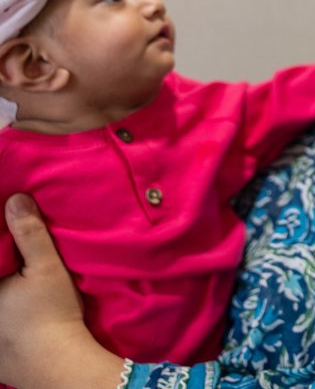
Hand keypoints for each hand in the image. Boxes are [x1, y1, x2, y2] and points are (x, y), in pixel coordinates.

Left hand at [0, 194, 123, 388]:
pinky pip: (0, 321)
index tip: (7, 228)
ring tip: (19, 282)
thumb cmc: (49, 314)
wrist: (58, 366)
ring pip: (0, 295)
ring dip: (7, 283)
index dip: (1, 242)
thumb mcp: (46, 268)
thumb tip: (16, 199)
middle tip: (15, 253)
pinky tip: (18, 306)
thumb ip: (30, 234)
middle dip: (4, 263)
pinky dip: (7, 309)